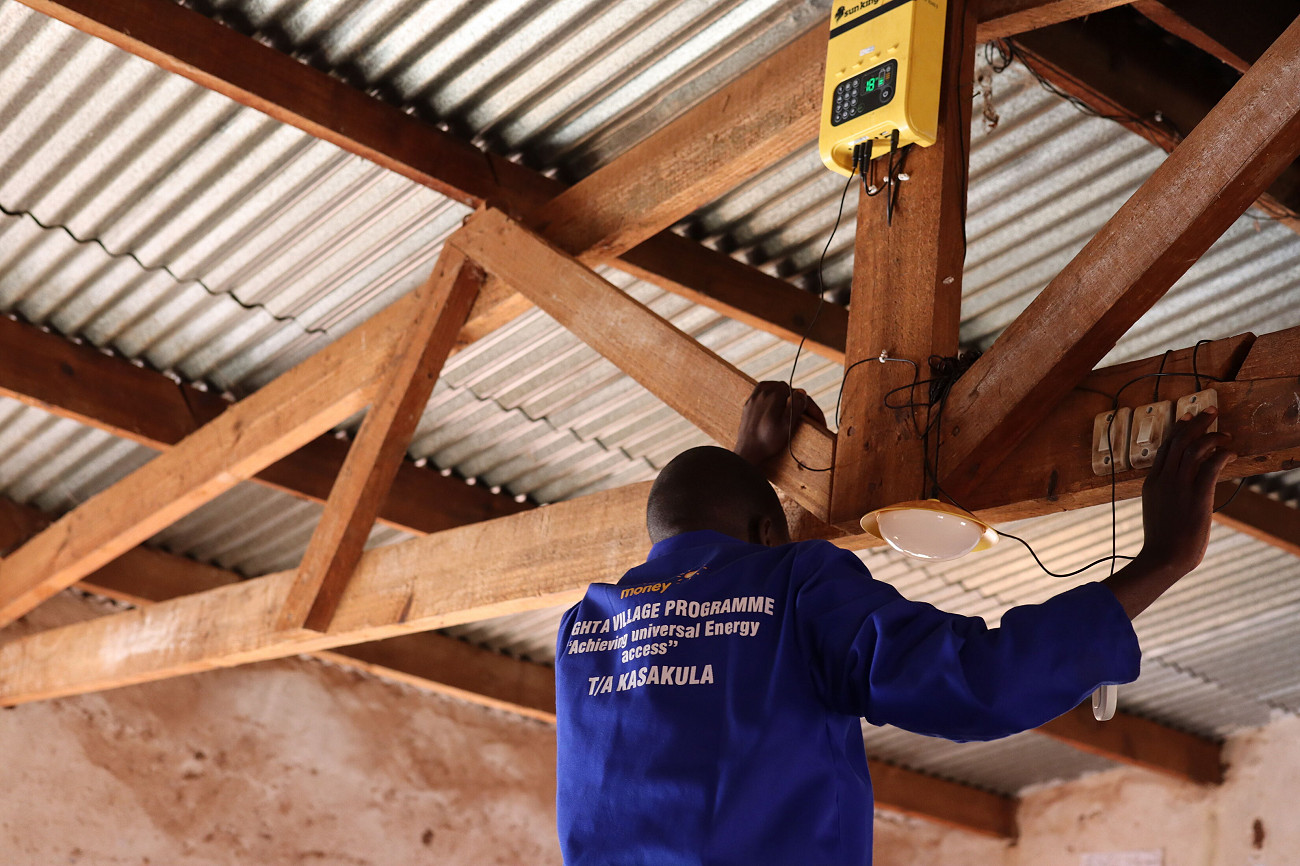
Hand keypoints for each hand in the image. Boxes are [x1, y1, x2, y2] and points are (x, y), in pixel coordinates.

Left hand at [734, 382, 825, 464]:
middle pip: (788, 392)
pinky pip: (765, 396)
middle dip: (800, 404)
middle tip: (810, 418)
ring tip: (798, 413)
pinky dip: (774, 400)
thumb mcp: (787, 424)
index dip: (811, 408)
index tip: (820, 422)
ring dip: (788, 400)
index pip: (798, 395)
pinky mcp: (749, 405)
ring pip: (776, 392)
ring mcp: (754, 397)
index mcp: (773, 393)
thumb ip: (796, 405)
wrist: (747, 452)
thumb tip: (802, 392)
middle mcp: (762, 391)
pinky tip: (779, 410)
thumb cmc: (768, 439)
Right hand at [1136, 407, 1235, 575]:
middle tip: (1210, 411)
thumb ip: (1166, 494)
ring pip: (1193, 448)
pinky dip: (1222, 454)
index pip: (1165, 447)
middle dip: (1196, 422)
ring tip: (1224, 433)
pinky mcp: (1197, 494)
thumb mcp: (1157, 510)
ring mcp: (1179, 486)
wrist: (1164, 557)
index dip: (1178, 429)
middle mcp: (1164, 479)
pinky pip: (1211, 465)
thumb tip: (1180, 489)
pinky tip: (1230, 453)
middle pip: (1178, 440)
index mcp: (1152, 482)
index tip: (1188, 418)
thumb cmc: (1163, 541)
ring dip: (1211, 436)